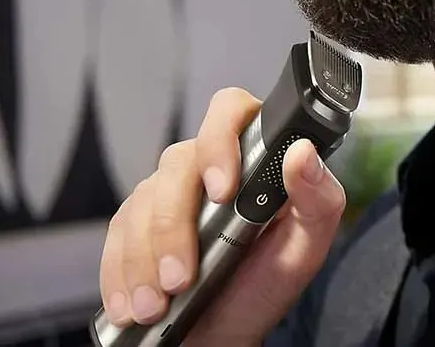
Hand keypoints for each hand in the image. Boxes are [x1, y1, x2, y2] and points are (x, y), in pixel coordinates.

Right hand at [98, 87, 346, 345]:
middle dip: (174, 228)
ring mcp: (167, 192)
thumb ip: (318, 198)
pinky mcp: (134, 221)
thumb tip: (303, 151)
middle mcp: (206, 166)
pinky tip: (135, 304)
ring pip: (141, 202)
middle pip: (176, 163)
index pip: (231, 110)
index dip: (220, 140)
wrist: (222, 332)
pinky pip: (116, 235)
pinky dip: (121, 274)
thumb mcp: (306, 247)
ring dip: (145, 260)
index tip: (222, 191)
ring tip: (158, 304)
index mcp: (253, 158)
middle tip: (182, 278)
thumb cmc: (265, 285)